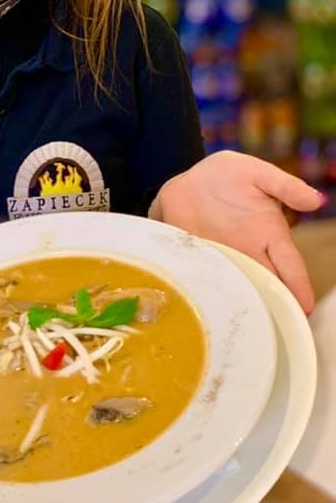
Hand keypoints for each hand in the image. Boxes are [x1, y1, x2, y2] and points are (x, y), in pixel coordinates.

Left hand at [148, 151, 322, 313]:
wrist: (187, 180)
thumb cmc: (227, 175)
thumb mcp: (256, 172)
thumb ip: (283, 185)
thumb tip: (315, 199)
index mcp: (268, 234)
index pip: (290, 265)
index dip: (299, 286)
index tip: (305, 308)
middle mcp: (248, 253)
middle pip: (268, 286)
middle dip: (274, 308)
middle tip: (278, 329)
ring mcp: (224, 260)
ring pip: (238, 289)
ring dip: (243, 306)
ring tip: (247, 327)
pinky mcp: (199, 262)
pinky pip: (206, 281)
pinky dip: (209, 294)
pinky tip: (209, 311)